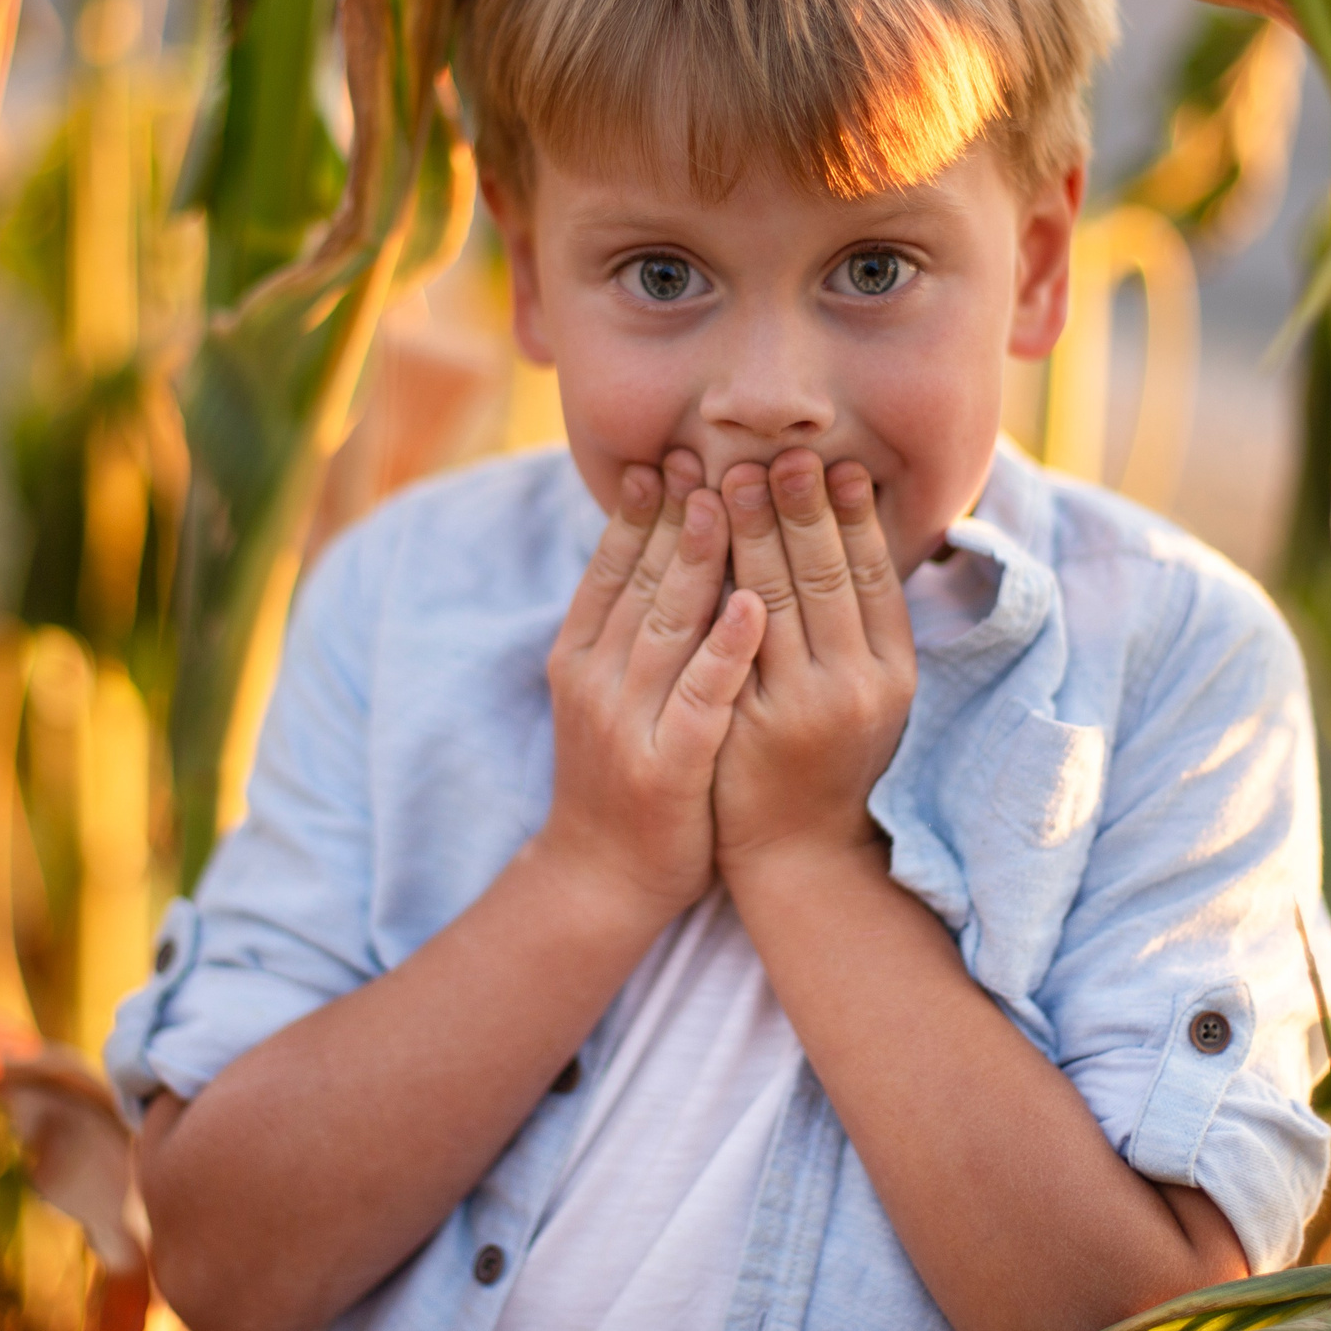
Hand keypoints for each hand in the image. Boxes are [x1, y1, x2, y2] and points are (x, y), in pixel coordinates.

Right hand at [532, 451, 767, 925]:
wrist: (602, 877)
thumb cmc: (623, 773)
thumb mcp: (608, 689)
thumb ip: (627, 625)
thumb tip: (659, 546)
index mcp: (579, 655)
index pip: (611, 567)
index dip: (638, 510)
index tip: (666, 457)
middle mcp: (595, 679)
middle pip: (641, 581)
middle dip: (674, 513)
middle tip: (704, 453)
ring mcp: (628, 722)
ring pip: (667, 625)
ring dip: (698, 559)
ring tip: (728, 499)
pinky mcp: (667, 765)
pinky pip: (701, 697)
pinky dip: (725, 650)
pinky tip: (752, 608)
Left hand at [713, 450, 916, 881]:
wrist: (797, 855)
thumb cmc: (827, 759)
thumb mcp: (867, 692)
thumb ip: (860, 624)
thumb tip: (849, 532)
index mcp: (895, 670)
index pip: (875, 572)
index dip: (854, 514)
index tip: (836, 462)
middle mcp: (858, 686)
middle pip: (825, 573)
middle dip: (799, 505)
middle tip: (777, 450)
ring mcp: (804, 707)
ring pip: (776, 595)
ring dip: (753, 528)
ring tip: (731, 475)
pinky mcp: (751, 727)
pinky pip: (731, 640)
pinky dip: (719, 585)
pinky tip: (701, 546)